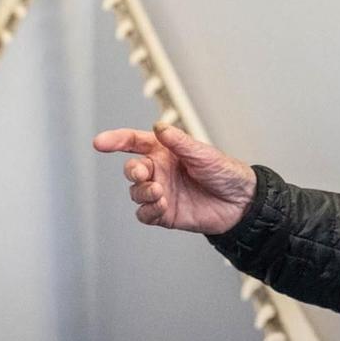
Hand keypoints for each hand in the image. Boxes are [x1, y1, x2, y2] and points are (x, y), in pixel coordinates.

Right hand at [92, 123, 256, 234]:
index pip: (134, 142)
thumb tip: (158, 127)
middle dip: (133, 171)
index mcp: (165, 151)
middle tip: (143, 174)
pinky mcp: (165, 214)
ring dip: (143, 192)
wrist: (239, 202)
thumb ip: (179, 142)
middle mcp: (159, 170)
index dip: (116, 140)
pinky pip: (145, 214)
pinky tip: (162, 205)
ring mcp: (161, 192)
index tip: (100, 143)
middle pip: (132, 169)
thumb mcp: (202, 153)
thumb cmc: (223, 171)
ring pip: (135, 192)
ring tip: (160, 193)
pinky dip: (148, 210)